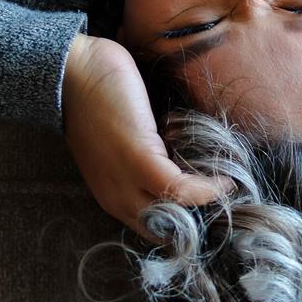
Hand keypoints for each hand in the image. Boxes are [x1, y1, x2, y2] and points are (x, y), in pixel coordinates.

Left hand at [62, 34, 231, 241]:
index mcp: (113, 194)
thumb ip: (149, 159)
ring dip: (207, 205)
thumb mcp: (125, 142)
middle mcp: (116, 197)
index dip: (183, 221)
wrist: (74, 72)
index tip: (211, 206)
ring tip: (227, 188)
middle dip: (197, 221)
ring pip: (174, 214)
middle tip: (226, 203)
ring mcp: (126, 182)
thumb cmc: (100, 98)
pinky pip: (182, 189)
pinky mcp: (139, 161)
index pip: (153, 225)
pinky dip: (207, 188)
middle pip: (164, 229)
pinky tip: (222, 178)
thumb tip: (184, 161)